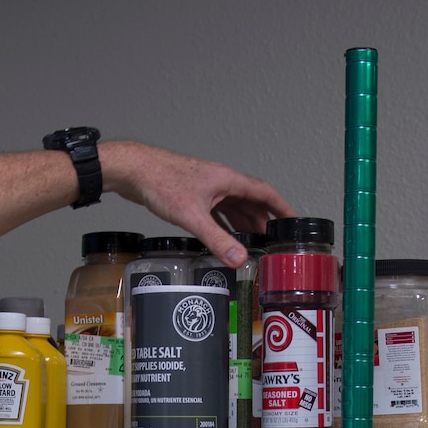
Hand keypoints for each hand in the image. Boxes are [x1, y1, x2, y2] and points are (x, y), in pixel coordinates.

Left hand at [102, 140, 294, 267]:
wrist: (133, 170)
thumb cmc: (160, 181)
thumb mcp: (193, 216)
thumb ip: (217, 239)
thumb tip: (238, 258)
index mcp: (228, 180)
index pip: (265, 193)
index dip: (282, 207)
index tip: (294, 221)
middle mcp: (220, 181)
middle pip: (251, 201)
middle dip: (263, 221)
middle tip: (271, 241)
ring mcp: (206, 187)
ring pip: (233, 206)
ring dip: (243, 222)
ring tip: (252, 241)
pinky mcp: (192, 194)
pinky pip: (217, 209)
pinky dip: (224, 222)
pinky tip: (223, 235)